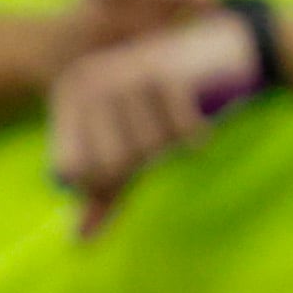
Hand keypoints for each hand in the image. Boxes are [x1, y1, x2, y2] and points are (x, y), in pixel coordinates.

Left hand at [47, 8, 258, 220]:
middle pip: (111, 164)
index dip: (107, 177)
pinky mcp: (165, 75)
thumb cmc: (165, 104)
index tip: (131, 155)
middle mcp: (89, 81)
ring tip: (175, 117)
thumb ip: (101, 192)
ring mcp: (125, 75)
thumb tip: (78, 241)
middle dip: (144, 161)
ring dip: (171, 144)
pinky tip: (197, 118)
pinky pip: (179, 134)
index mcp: (69, 96)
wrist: (224, 52)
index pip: (74, 171)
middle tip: (160, 134)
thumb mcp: (129, 148)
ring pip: (147, 151)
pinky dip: (195, 135)